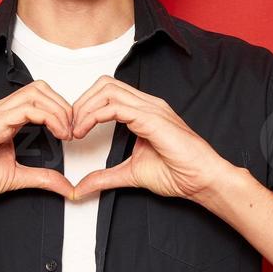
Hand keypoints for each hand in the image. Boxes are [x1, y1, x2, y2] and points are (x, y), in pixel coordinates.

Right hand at [0, 81, 75, 207]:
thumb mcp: (16, 178)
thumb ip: (42, 178)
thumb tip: (67, 187)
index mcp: (4, 118)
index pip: (39, 97)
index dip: (61, 110)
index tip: (71, 133)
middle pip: (40, 88)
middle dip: (64, 106)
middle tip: (73, 131)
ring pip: (36, 94)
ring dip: (59, 111)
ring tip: (67, 133)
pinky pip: (25, 110)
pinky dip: (48, 118)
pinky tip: (56, 134)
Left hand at [69, 76, 233, 201]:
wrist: (202, 180)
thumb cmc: (179, 173)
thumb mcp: (130, 174)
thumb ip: (105, 177)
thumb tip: (80, 187)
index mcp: (144, 111)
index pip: (107, 92)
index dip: (85, 106)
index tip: (73, 130)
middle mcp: (147, 104)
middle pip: (104, 84)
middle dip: (80, 103)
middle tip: (69, 128)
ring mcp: (150, 108)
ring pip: (106, 90)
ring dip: (83, 108)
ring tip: (74, 131)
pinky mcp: (151, 118)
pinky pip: (114, 107)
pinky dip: (93, 117)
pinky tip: (84, 132)